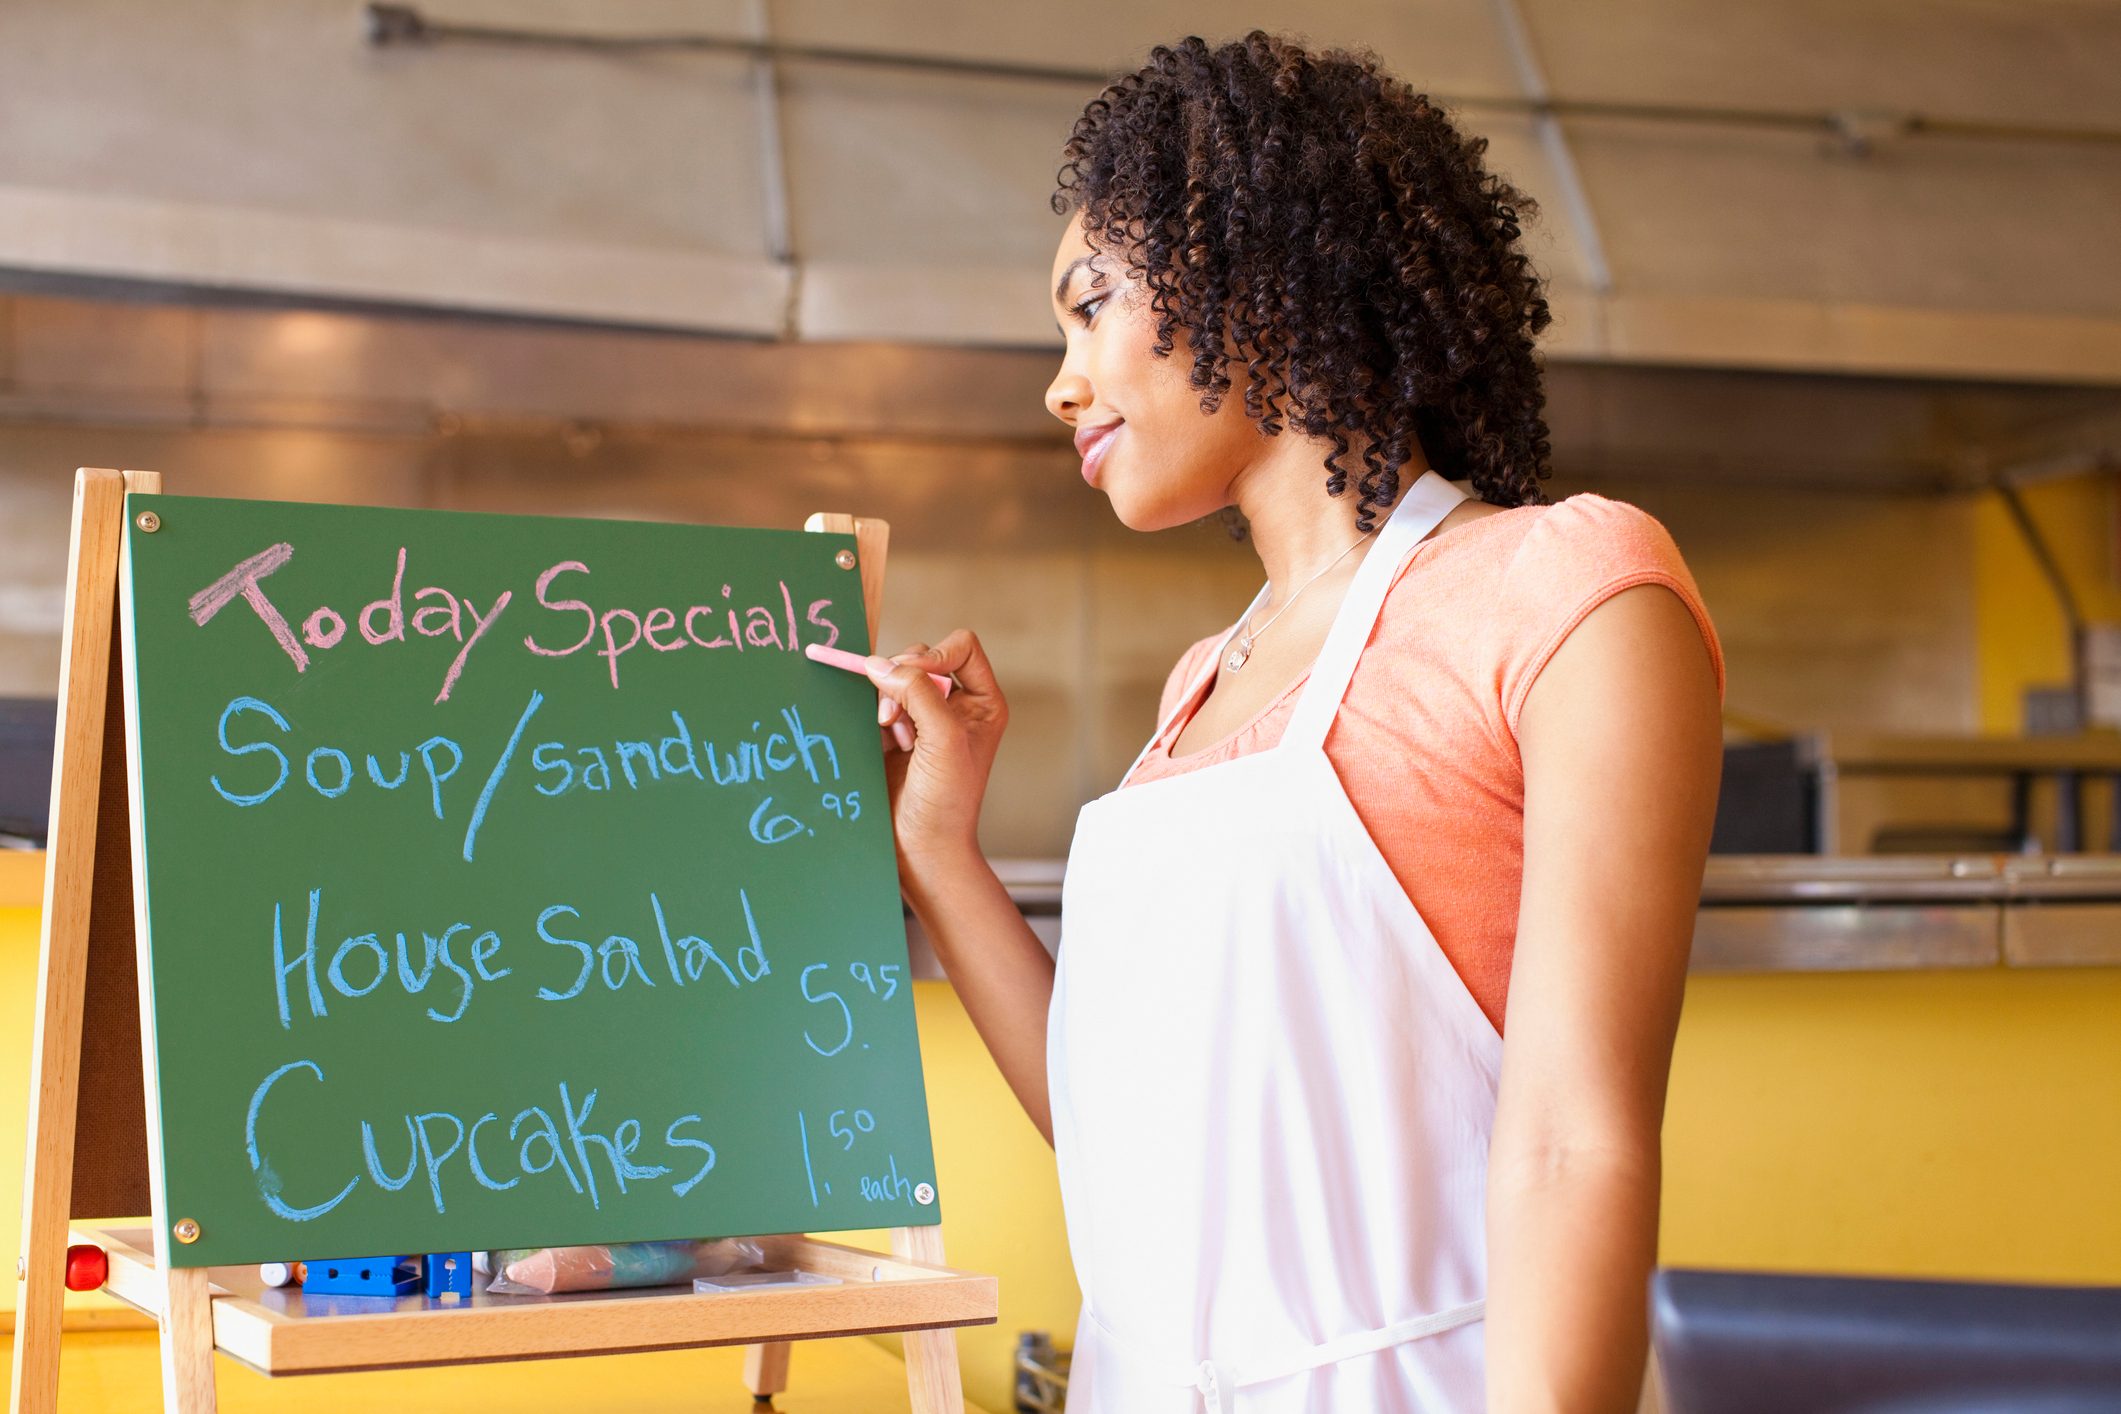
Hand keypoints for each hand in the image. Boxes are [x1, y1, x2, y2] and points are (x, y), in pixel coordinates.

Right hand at [866, 629, 1007, 867]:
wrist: (921, 846)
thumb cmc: (947, 801)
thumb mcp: (944, 739)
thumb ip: (917, 693)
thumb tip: (879, 665)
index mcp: (982, 702)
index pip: (961, 647)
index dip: (934, 654)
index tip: (913, 677)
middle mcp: (955, 705)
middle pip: (921, 657)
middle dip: (903, 681)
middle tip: (896, 718)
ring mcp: (921, 718)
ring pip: (894, 678)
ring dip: (887, 701)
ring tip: (894, 736)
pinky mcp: (892, 732)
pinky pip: (874, 701)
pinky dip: (872, 714)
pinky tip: (884, 741)